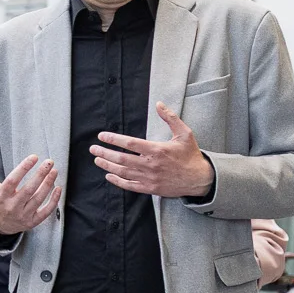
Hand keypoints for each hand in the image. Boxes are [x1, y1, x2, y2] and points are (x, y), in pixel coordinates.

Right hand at [0, 154, 61, 235]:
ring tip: (54, 171)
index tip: (34, 157)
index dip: (23, 168)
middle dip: (40, 175)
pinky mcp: (32, 222)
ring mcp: (23, 215)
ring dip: (48, 184)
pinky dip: (53, 200)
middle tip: (49, 162)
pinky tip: (58, 188)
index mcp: (1, 196)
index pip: (13, 181)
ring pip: (38, 199)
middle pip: (28, 189)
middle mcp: (12, 207)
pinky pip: (46, 211)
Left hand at [90, 104, 214, 198]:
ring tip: (97, 159)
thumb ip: (170, 118)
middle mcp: (151, 165)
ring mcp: (149, 178)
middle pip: (121, 159)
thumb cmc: (191, 155)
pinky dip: (117, 181)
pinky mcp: (150, 188)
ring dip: (107, 165)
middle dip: (105, 152)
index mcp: (157, 150)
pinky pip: (129, 185)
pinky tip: (109, 176)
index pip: (129, 144)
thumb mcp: (184, 133)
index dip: (113, 139)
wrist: (200, 179)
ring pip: (123, 172)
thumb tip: (159, 104)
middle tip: (93, 148)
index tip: (102, 136)